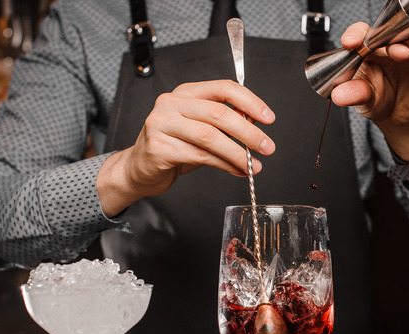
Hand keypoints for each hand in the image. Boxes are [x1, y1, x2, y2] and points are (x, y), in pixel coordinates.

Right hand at [97, 80, 275, 216]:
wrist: (139, 169)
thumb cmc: (174, 147)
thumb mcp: (202, 129)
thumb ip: (226, 122)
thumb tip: (255, 122)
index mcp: (186, 93)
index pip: (223, 88)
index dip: (250, 101)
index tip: (269, 118)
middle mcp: (171, 103)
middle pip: (218, 113)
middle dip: (248, 132)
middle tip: (267, 147)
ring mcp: (162, 124)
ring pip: (210, 137)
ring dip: (237, 153)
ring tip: (254, 165)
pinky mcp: (159, 148)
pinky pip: (200, 156)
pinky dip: (224, 165)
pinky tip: (237, 171)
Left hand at [330, 24, 408, 161]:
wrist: (396, 116)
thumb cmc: (376, 98)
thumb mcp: (363, 99)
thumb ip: (353, 94)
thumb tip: (338, 96)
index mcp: (372, 48)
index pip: (364, 35)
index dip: (359, 36)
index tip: (354, 43)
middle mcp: (398, 44)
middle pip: (401, 35)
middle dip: (402, 42)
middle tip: (402, 54)